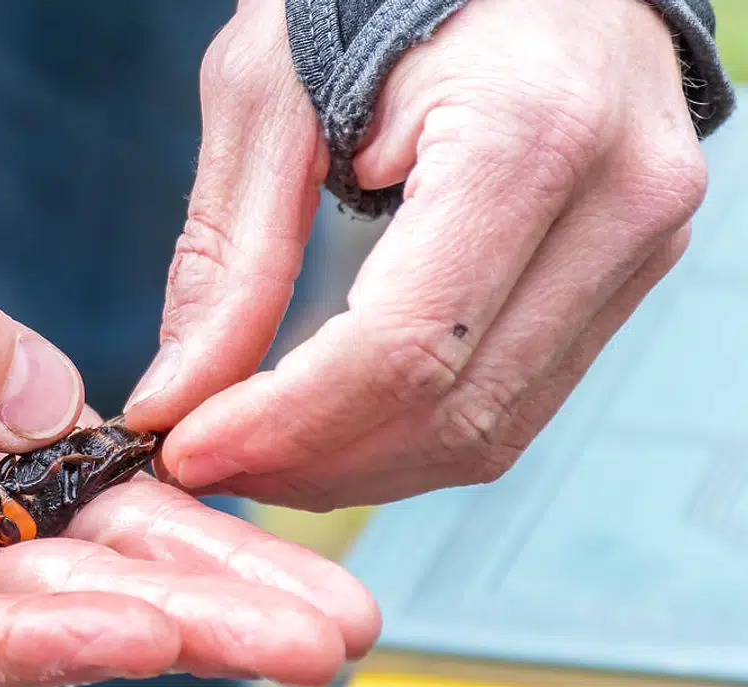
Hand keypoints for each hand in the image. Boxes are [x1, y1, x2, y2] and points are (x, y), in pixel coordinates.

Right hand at [0, 134, 379, 686]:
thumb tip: (41, 399)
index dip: (41, 637)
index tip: (149, 630)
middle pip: (43, 622)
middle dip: (180, 630)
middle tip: (306, 641)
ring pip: (90, 576)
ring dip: (208, 594)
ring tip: (322, 614)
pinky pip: (94, 510)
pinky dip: (176, 529)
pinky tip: (261, 549)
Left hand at [126, 0, 706, 509]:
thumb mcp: (268, 90)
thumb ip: (229, 256)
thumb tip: (175, 397)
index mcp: (528, 131)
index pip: (405, 345)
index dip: (286, 423)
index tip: (186, 449)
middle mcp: (616, 198)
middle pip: (454, 410)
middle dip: (311, 462)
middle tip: (207, 463)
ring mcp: (638, 241)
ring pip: (492, 431)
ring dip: (357, 469)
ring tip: (255, 453)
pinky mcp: (624, 271)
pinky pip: (515, 400)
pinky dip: (409, 435)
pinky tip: (328, 428)